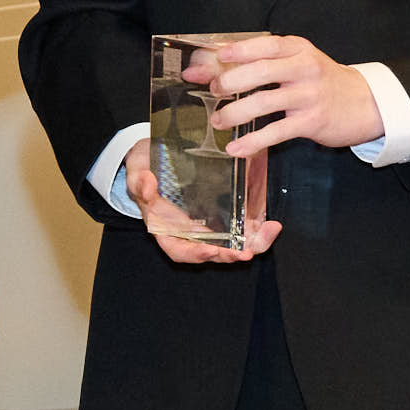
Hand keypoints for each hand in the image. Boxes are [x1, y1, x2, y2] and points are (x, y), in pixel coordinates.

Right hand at [124, 138, 275, 264]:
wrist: (156, 155)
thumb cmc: (145, 168)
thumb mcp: (137, 170)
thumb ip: (140, 181)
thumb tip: (147, 187)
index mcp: (165, 228)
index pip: (179, 249)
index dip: (195, 254)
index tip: (210, 251)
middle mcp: (188, 231)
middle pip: (210, 252)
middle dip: (228, 254)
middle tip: (245, 252)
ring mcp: (207, 224)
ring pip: (230, 243)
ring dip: (250, 244)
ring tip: (268, 236)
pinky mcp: (223, 212)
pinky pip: (240, 227)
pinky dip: (256, 230)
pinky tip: (272, 226)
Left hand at [194, 31, 380, 156]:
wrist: (366, 103)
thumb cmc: (322, 81)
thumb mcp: (299, 62)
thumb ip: (262, 61)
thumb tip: (212, 64)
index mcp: (298, 49)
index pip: (265, 45)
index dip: (239, 50)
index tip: (217, 57)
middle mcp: (304, 69)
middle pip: (260, 71)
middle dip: (230, 81)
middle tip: (214, 90)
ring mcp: (309, 96)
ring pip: (264, 102)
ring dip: (235, 112)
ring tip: (219, 120)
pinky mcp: (311, 122)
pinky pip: (276, 132)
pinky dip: (253, 141)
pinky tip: (236, 148)